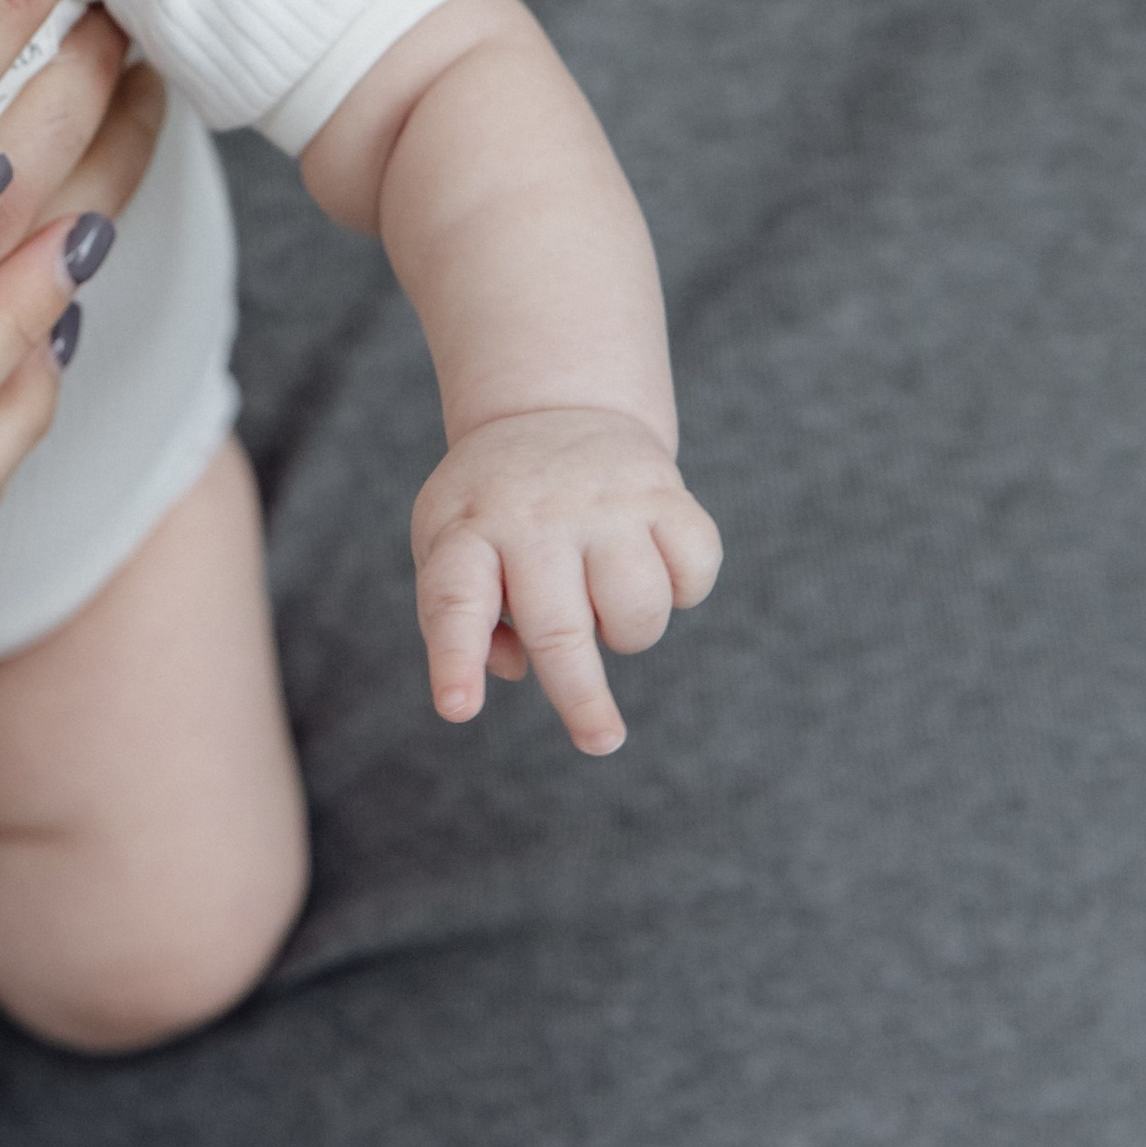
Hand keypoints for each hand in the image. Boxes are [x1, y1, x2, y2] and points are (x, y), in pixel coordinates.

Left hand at [410, 409, 721, 755]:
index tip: (457, 709)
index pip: (455, 599)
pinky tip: (651, 561)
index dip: (455, 658)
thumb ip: (460, 615)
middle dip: (581, 698)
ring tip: (602, 599)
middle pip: (559, 629)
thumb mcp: (452, 540)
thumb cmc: (496, 504)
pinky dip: (683, 589)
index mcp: (468, 528)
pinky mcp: (664, 492)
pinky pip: (693, 574)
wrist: (557, 405)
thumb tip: (512, 670)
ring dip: (629, 633)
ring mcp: (603, 501)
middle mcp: (535, 514)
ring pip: (637, 611)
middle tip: (600, 740)